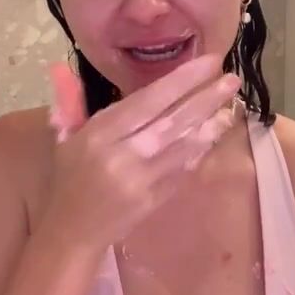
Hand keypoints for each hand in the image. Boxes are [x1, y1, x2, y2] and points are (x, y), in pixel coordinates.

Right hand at [43, 54, 240, 252]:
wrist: (72, 231)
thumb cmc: (70, 178)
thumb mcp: (65, 137)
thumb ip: (70, 102)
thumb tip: (61, 68)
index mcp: (100, 133)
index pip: (148, 100)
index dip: (181, 81)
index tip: (209, 63)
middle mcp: (123, 154)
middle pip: (173, 121)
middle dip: (205, 98)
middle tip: (232, 80)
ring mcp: (142, 180)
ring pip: (184, 147)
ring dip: (211, 126)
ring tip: (232, 107)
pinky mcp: (155, 200)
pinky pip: (184, 170)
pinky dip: (201, 152)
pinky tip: (215, 136)